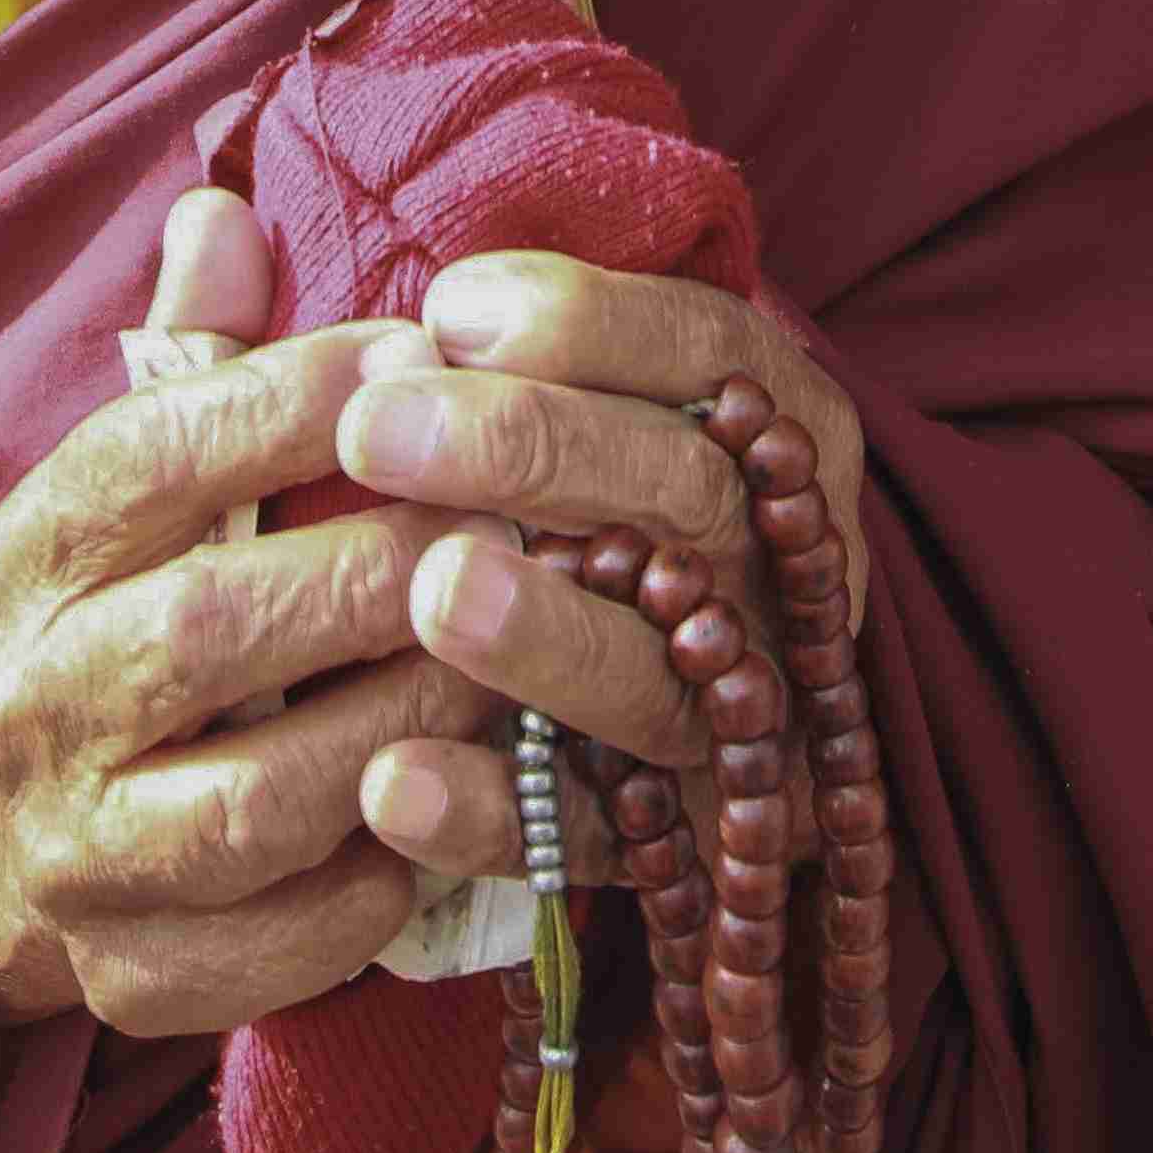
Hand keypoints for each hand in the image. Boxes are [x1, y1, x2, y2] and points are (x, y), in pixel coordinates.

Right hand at [0, 188, 506, 1036]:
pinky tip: (462, 810)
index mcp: (37, 548)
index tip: (424, 353)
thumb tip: (219, 208)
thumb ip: (191, 348)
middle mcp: (40, 697)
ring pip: (257, 800)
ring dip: (405, 724)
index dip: (293, 399)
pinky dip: (386, 880)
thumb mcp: (136, 475)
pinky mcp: (137, 975)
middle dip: (380, 569)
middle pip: (214, 629)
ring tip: (514, 660)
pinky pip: (283, 940)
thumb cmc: (129, 606)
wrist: (3, 841)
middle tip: (511, 519)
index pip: (154, 454)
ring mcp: (84, 848)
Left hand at [331, 250, 867, 891]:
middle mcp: (777, 569)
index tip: (447, 309)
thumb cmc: (598, 494)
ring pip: (651, 677)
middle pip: (684, 496)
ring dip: (541, 636)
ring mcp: (735, 714)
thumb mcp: (610, 392)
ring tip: (431, 589)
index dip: (588, 323)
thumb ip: (534, 342)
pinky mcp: (668, 843)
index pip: (709, 352)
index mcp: (777, 430)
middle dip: (529, 449)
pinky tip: (390, 783)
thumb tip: (430, 310)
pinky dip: (486, 813)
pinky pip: (578, 839)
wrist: (697, 702)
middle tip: (376, 429)